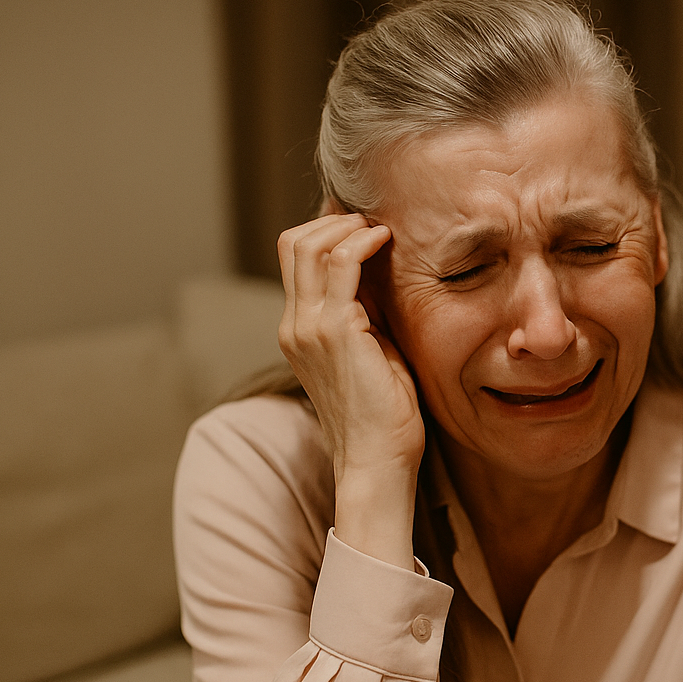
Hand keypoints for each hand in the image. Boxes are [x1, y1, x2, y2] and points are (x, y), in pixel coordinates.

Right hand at [277, 214, 422, 568]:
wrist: (377, 461)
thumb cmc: (385, 416)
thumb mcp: (374, 353)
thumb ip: (367, 316)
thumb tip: (382, 278)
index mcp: (299, 330)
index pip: (296, 259)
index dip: (328, 230)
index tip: (366, 224)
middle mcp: (294, 325)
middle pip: (294, 242)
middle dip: (335, 220)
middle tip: (375, 222)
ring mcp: (308, 327)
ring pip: (311, 245)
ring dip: (349, 227)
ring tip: (383, 230)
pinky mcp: (334, 332)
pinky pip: (340, 264)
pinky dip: (362, 242)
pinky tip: (388, 240)